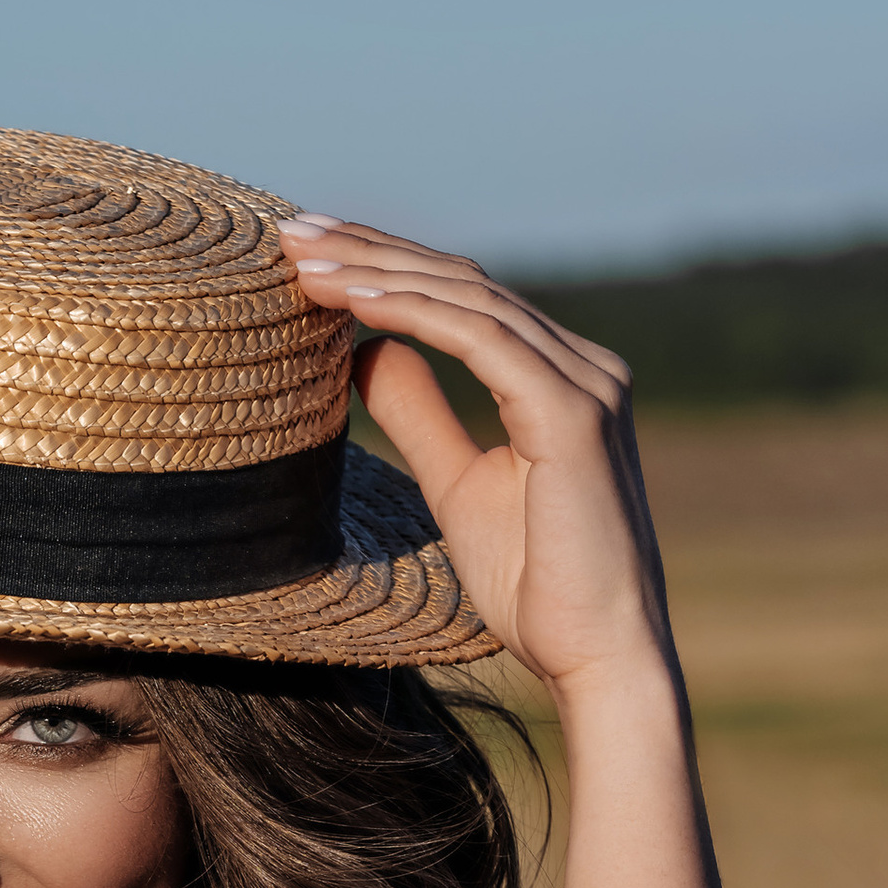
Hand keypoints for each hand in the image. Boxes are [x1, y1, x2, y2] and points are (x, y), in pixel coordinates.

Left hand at [278, 216, 674, 707]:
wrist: (598, 656)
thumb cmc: (537, 588)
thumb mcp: (458, 489)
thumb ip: (422, 416)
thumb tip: (365, 351)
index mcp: (559, 379)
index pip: (463, 300)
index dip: (386, 269)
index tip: (308, 256)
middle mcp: (583, 364)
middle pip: (462, 282)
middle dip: (372, 252)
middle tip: (289, 231)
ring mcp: (586, 382)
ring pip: (468, 300)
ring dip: (379, 273)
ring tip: (303, 259)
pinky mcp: (575, 414)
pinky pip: (483, 342)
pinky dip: (414, 315)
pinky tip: (353, 303)